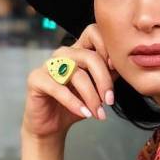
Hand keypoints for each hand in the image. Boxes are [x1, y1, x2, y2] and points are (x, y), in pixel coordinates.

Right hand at [22, 24, 118, 139]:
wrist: (52, 126)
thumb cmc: (76, 105)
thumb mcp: (98, 89)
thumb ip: (109, 74)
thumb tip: (124, 65)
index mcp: (78, 51)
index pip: (94, 32)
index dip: (107, 48)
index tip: (115, 70)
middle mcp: (62, 54)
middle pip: (89, 56)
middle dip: (103, 80)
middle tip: (109, 101)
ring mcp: (48, 65)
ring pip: (76, 74)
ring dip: (91, 96)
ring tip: (98, 113)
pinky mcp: (36, 79)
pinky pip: (58, 88)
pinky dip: (74, 103)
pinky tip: (84, 113)